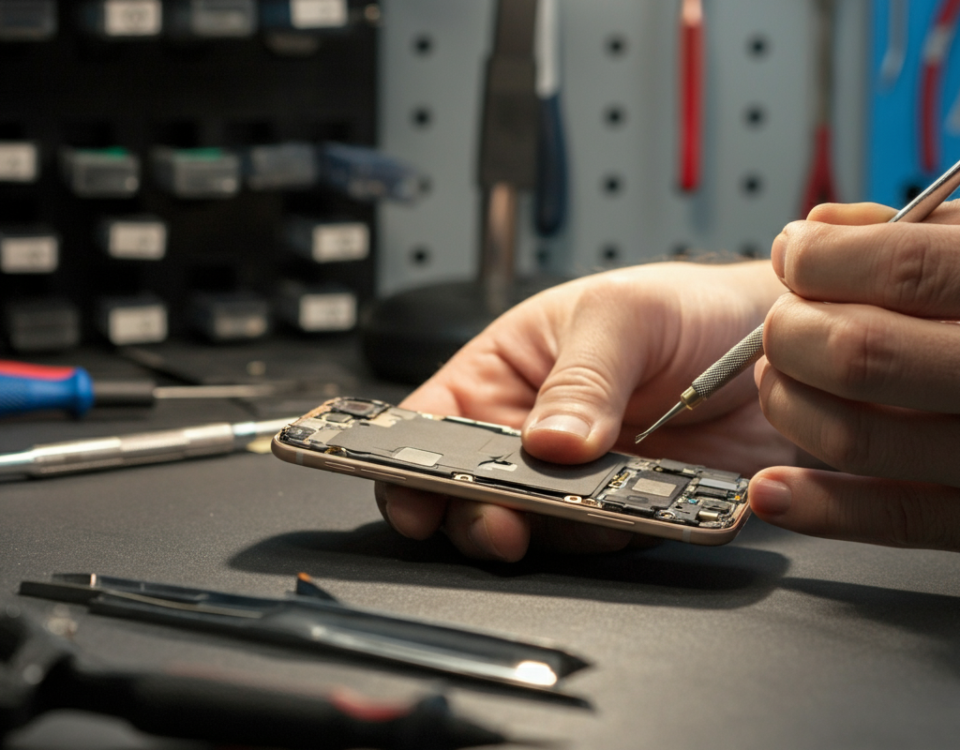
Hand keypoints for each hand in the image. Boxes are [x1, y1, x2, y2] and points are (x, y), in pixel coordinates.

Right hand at [377, 261, 791, 560]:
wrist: (779, 346)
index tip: (412, 494)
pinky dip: (612, 537)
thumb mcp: (625, 315)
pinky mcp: (627, 509)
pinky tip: (633, 514)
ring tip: (583, 512)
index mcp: (506, 372)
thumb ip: (583, 377)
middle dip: (478, 513)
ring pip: (535, 526)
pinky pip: (603, 540)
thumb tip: (548, 441)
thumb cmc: (689, 307)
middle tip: (501, 521)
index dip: (406, 463)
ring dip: (551, 531)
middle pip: (473, 490)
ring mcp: (579, 477)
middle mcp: (532, 430)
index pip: (432, 422)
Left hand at [751, 201, 959, 550]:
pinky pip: (890, 520)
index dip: (825, 259)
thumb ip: (914, 234)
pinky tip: (772, 486)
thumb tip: (818, 229)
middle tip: (783, 323)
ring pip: (854, 437)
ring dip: (787, 404)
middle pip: (860, 355)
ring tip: (782, 378)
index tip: (796, 255)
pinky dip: (814, 507)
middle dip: (791, 332)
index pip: (904, 269)